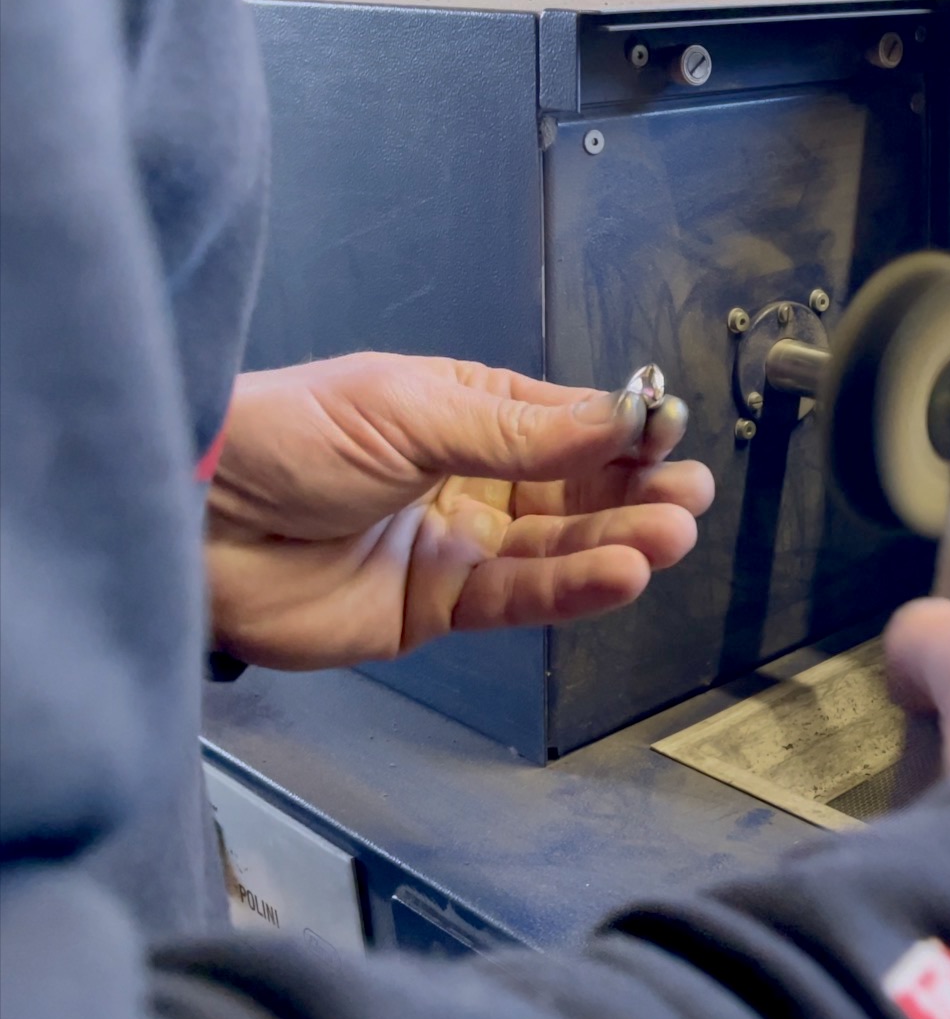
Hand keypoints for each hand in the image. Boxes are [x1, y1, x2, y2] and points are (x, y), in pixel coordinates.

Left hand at [204, 352, 711, 669]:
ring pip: (557, 546)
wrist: (191, 518)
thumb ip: (522, 430)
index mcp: (465, 411)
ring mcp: (457, 546)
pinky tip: (620, 575)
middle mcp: (471, 479)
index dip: (622, 432)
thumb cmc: (285, 436)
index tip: (671, 436)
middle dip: (636, 493)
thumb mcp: (413, 409)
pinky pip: (519, 599)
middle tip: (689, 497)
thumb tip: (622, 418)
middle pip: (575, 490)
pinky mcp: (437, 609)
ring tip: (672, 537)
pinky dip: (572, 589)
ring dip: (618, 541)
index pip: (567, 423)